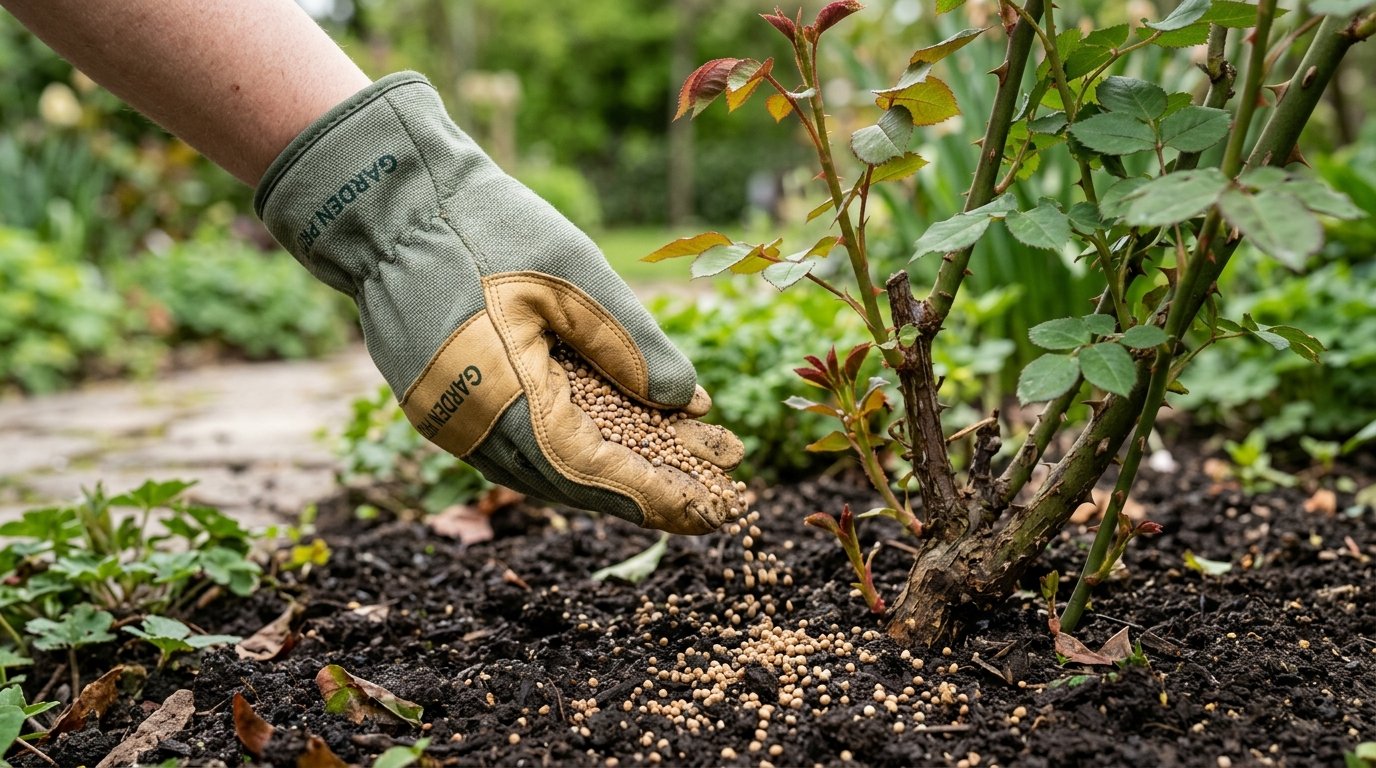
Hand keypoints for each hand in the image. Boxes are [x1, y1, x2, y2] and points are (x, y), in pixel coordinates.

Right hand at [255, 73, 742, 533]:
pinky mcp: (442, 403)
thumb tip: (688, 399)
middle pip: (573, 481)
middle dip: (649, 490)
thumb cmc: (482, 225)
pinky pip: (518, 446)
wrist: (383, 200)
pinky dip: (573, 448)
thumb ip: (632, 344)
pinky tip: (616, 438)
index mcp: (502, 398)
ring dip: (614, 472)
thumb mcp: (574, 276)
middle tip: (716, 495)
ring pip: (545, 468)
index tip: (712, 510)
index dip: (656, 494)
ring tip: (683, 463)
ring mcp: (449, 419)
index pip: (593, 470)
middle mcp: (469, 427)